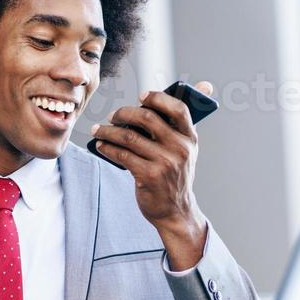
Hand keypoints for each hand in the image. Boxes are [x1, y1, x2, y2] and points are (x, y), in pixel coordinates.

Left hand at [90, 81, 212, 268]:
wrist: (176, 210)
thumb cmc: (175, 175)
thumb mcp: (185, 150)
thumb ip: (180, 125)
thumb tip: (200, 88)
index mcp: (190, 138)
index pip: (178, 109)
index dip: (158, 98)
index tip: (141, 97)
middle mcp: (180, 149)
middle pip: (147, 118)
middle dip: (124, 113)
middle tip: (112, 116)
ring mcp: (165, 163)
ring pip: (129, 137)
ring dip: (108, 131)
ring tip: (98, 130)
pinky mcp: (149, 176)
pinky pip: (122, 155)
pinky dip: (108, 148)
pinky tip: (101, 146)